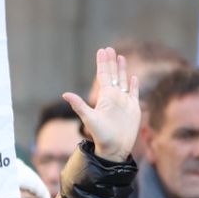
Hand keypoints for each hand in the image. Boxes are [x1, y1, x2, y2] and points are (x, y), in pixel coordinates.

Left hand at [63, 47, 140, 163]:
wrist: (115, 148)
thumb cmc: (101, 135)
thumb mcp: (89, 118)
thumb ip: (79, 105)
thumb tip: (64, 94)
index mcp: (104, 97)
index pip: (103, 76)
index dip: (103, 63)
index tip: (102, 51)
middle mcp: (114, 98)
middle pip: (113, 75)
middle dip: (111, 62)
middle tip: (109, 49)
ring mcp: (124, 102)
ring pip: (123, 81)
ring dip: (122, 69)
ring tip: (120, 57)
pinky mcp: (134, 108)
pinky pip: (134, 93)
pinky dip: (134, 84)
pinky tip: (133, 77)